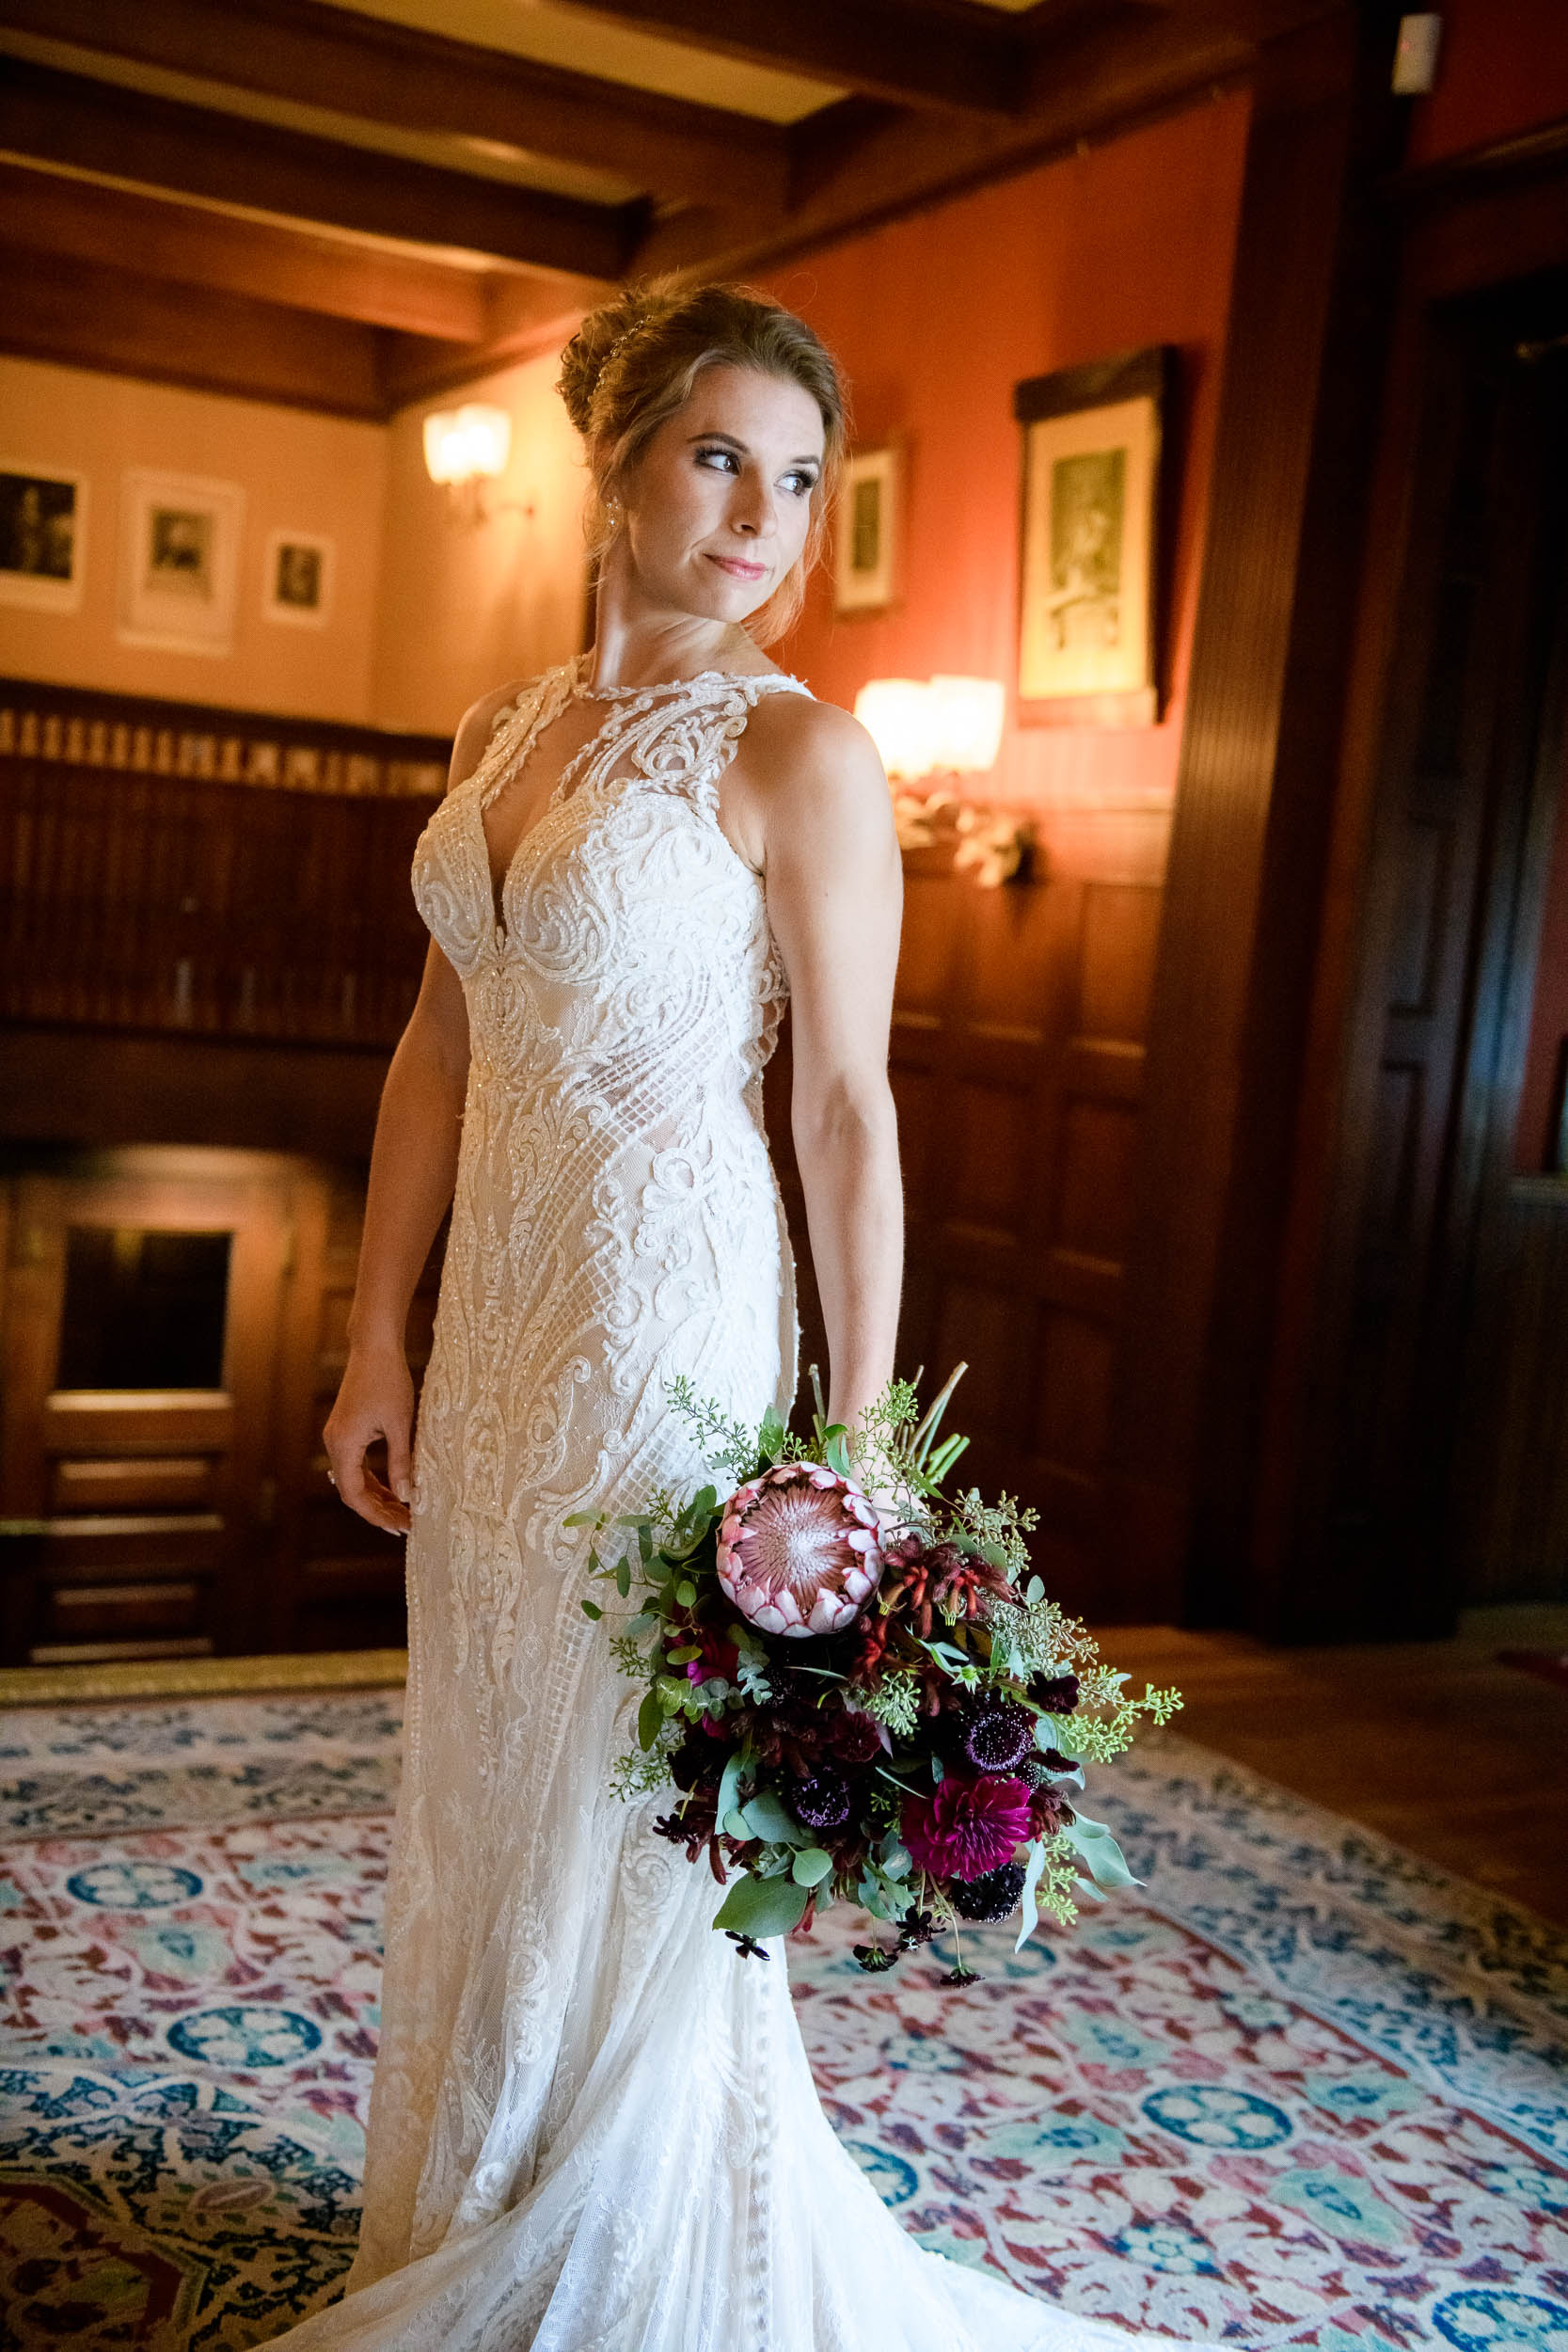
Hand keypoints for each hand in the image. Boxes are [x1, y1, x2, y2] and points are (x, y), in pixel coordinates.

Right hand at [324, 1344, 414, 1533]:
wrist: (374, 1347)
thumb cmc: (389, 1381)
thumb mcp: (400, 1424)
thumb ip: (401, 1462)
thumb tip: (407, 1496)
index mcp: (344, 1444)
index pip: (353, 1495)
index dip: (375, 1514)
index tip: (399, 1526)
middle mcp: (335, 1443)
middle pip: (352, 1490)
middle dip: (378, 1509)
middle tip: (406, 1525)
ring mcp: (338, 1436)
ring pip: (354, 1478)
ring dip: (377, 1495)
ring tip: (403, 1511)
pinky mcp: (346, 1429)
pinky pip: (357, 1464)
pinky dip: (373, 1479)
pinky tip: (393, 1488)